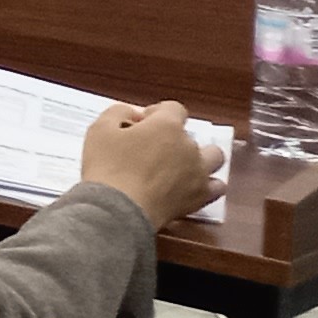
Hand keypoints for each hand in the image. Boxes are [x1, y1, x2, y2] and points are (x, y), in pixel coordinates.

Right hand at [80, 100, 226, 226]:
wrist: (119, 208)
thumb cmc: (108, 167)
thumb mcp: (100, 130)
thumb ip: (118, 112)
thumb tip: (132, 113)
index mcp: (167, 126)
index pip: (173, 109)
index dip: (157, 112)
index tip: (141, 123)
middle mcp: (189, 146)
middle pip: (191, 134)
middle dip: (175, 138)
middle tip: (155, 148)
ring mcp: (198, 172)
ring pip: (214, 157)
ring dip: (201, 157)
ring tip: (182, 165)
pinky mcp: (200, 196)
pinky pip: (217, 186)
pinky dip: (208, 184)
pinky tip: (193, 186)